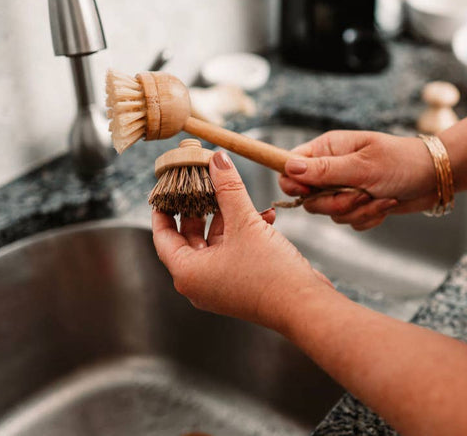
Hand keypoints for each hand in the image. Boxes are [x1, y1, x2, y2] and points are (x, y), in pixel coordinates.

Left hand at [152, 150, 333, 330]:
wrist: (305, 305)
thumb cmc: (270, 273)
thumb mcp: (245, 223)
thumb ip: (228, 189)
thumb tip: (217, 161)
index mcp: (188, 272)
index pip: (163, 237)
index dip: (162, 211)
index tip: (163, 192)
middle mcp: (199, 282)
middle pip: (189, 238)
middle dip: (199, 209)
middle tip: (200, 185)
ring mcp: (219, 285)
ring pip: (214, 242)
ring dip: (228, 218)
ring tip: (239, 196)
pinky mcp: (239, 284)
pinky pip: (232, 251)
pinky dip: (243, 233)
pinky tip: (265, 215)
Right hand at [279, 130, 437, 229]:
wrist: (434, 177)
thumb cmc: (401, 162)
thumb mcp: (362, 166)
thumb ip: (324, 170)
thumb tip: (289, 168)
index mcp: (327, 150)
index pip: (291, 166)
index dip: (293, 183)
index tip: (306, 191)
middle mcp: (330, 169)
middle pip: (309, 198)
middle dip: (335, 203)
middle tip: (360, 194)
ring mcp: (342, 188)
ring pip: (330, 213)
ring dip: (357, 210)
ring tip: (378, 197)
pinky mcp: (355, 204)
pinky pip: (348, 221)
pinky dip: (367, 217)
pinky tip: (383, 203)